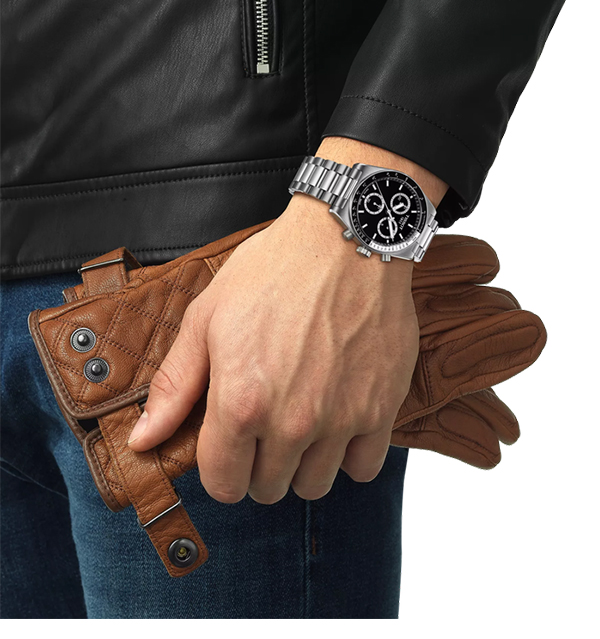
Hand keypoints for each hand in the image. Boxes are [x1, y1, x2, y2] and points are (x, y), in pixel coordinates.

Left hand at [128, 195, 418, 504]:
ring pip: (314, 486)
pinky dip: (349, 455)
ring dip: (301, 465)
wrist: (346, 240)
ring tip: (301, 424)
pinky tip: (338, 423)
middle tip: (263, 426)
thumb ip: (175, 386)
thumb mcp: (207, 318)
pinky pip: (363, 468)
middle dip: (258, 465)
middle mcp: (292, 422)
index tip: (228, 447)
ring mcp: (341, 419)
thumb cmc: (273, 271)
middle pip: (267, 489)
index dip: (220, 469)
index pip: (223, 484)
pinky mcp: (381, 408)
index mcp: (240, 402)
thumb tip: (143, 440)